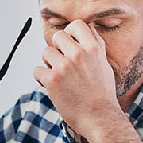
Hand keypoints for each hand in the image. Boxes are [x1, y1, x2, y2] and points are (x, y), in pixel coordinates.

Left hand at [33, 20, 120, 139]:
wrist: (99, 118)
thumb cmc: (102, 94)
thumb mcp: (104, 65)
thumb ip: (95, 45)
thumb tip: (89, 27)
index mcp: (93, 49)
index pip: (76, 25)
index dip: (70, 33)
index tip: (70, 45)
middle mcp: (78, 54)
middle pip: (57, 36)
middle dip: (57, 48)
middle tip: (61, 62)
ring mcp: (64, 67)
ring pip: (45, 52)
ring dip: (48, 63)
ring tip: (58, 76)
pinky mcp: (52, 80)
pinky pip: (37, 70)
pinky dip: (41, 78)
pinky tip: (51, 86)